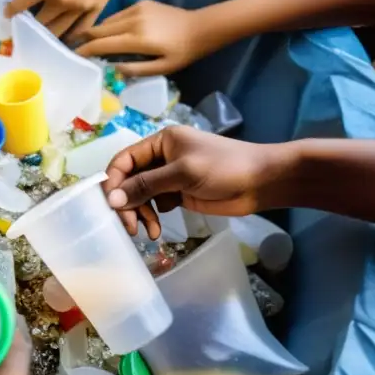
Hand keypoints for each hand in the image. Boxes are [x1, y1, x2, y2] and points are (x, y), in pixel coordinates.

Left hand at [5, 0, 127, 37]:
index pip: (21, 5)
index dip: (11, 11)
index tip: (8, 14)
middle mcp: (61, 1)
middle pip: (38, 24)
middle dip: (29, 26)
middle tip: (24, 27)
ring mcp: (78, 10)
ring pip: (56, 32)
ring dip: (46, 36)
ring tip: (40, 36)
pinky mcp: (94, 13)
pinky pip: (78, 33)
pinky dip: (67, 38)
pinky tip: (61, 39)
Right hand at [69, 0, 212, 75]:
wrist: (202, 26)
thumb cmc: (183, 52)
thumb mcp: (161, 68)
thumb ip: (134, 69)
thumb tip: (111, 69)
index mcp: (137, 39)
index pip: (101, 44)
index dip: (84, 50)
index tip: (72, 56)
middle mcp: (133, 20)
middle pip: (99, 29)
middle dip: (82, 38)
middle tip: (70, 47)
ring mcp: (137, 9)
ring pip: (107, 21)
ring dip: (95, 31)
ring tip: (85, 40)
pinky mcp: (141, 3)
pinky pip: (118, 15)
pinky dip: (109, 24)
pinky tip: (107, 32)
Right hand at [103, 126, 291, 237]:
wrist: (262, 182)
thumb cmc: (224, 168)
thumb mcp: (182, 173)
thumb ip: (146, 185)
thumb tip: (112, 200)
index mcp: (159, 143)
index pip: (124, 160)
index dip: (113, 182)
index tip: (112, 206)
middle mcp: (161, 158)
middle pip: (129, 181)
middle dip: (127, 203)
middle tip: (131, 227)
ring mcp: (170, 177)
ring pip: (141, 196)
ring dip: (140, 214)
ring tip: (149, 231)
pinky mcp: (179, 194)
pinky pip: (155, 205)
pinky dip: (152, 217)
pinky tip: (158, 229)